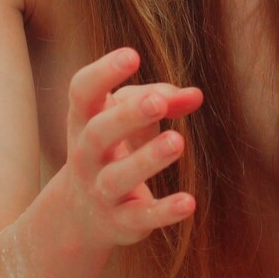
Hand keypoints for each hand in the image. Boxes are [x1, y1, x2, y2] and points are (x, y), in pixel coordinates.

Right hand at [60, 47, 203, 246]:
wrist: (81, 216)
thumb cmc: (114, 148)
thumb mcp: (129, 118)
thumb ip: (163, 99)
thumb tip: (196, 95)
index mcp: (84, 120)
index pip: (82, 92)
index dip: (104, 73)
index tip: (132, 55)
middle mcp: (86, 155)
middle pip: (99, 133)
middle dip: (127, 117)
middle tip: (157, 102)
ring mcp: (100, 190)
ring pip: (118, 177)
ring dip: (148, 159)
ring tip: (177, 142)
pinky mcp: (121, 222)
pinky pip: (141, 216)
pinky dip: (165, 212)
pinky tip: (189, 202)